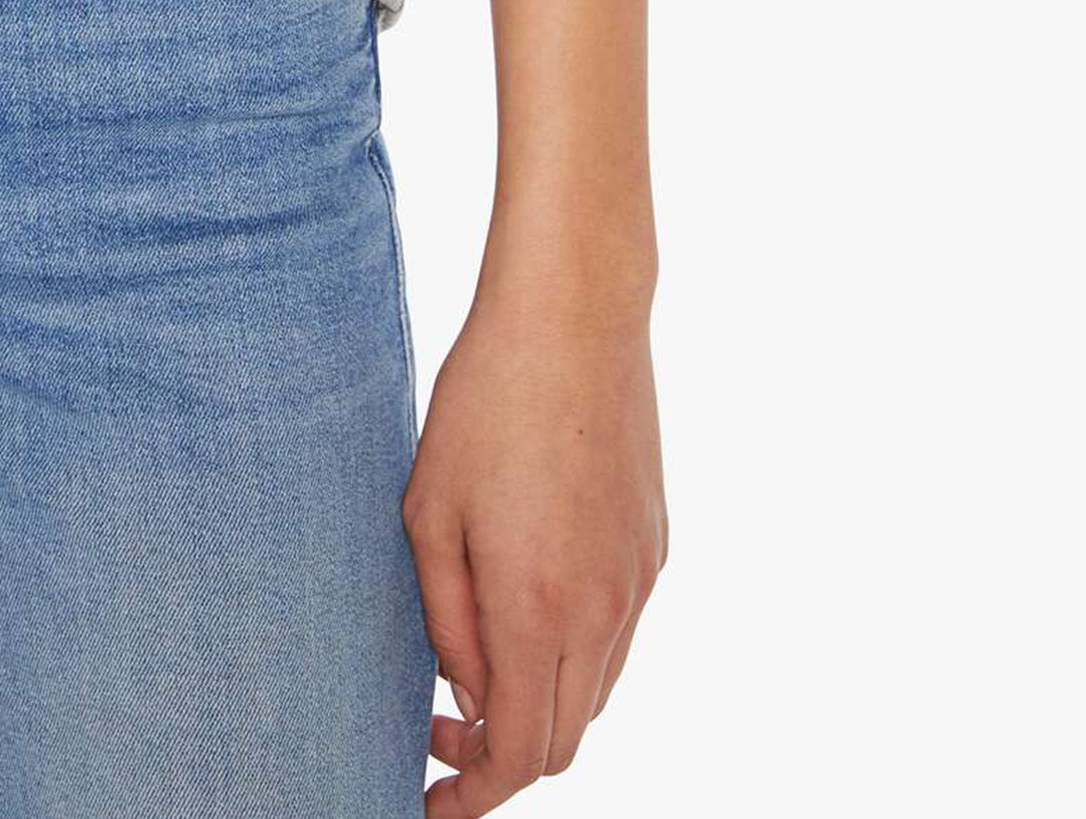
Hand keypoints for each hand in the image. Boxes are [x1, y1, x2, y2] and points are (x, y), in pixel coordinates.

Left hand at [403, 288, 667, 807]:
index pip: (518, 756)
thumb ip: (447, 621)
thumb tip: (467, 696)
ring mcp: (639, 581)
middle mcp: (604, 609)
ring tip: (475, 664)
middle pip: (563, 742)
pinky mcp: (656, 548)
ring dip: (540, 706)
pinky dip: (574, 655)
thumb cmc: (486, 400)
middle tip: (438, 725)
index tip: (428, 800)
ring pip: (595, 695)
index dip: (472, 797)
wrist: (575, 315)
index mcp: (539, 608)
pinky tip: (525, 604)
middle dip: (500, 759)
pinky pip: (617, 638)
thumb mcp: (429, 511)